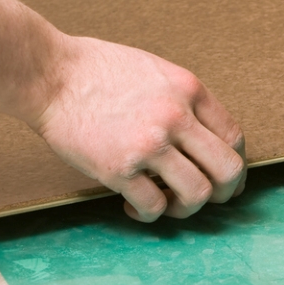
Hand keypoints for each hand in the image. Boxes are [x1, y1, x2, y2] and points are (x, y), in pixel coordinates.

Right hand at [33, 35, 245, 221]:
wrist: (49, 74)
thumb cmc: (97, 70)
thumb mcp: (156, 71)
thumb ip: (184, 101)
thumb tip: (205, 138)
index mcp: (189, 90)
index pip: (234, 137)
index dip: (234, 164)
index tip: (226, 178)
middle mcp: (176, 118)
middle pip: (227, 170)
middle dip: (224, 192)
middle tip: (208, 198)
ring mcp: (148, 144)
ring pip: (197, 194)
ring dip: (186, 208)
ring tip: (167, 203)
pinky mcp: (118, 169)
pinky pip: (153, 207)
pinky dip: (147, 214)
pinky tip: (132, 205)